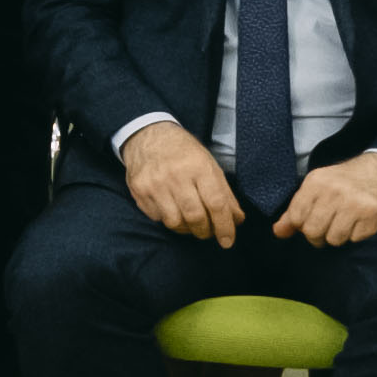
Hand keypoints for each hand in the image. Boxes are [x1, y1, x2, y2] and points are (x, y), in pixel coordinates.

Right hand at [120, 120, 247, 245]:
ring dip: (186, 228)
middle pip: (195, 217)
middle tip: (209, 232)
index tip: (228, 240)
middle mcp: (176, 175)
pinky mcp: (140, 191)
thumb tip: (237, 220)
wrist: (148, 136)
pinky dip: (168, 218)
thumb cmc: (184, 152)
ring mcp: (155, 184)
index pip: (216, 203)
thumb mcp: (209, 165)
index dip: (224, 226)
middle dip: (206, 231)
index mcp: (199, 166)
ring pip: (175, 222)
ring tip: (190, 221)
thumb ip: (224, 194)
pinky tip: (172, 208)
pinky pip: (158, 218)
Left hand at [274, 150, 376, 246]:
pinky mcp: (372, 215)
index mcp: (316, 182)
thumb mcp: (318, 187)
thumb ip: (295, 210)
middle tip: (328, 224)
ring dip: (338, 235)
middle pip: (313, 232)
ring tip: (345, 220)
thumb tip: (278, 232)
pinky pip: (355, 239)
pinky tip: (360, 219)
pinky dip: (357, 233)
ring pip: (334, 239)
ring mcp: (354, 204)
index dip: (302, 225)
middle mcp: (334, 192)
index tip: (312, 218)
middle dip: (318, 235)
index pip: (296, 218)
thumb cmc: (347, 181)